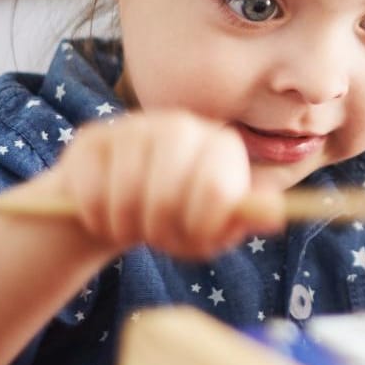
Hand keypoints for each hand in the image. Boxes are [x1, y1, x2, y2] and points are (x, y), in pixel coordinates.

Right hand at [32, 111, 282, 259]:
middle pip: (167, 191)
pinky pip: (90, 189)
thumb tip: (274, 215)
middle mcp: (181, 125)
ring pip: (125, 191)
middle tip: (156, 240)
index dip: (200, 226)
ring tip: (131, 228)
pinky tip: (104, 216)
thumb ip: (244, 219)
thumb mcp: (214, 229)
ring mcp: (134, 126)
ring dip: (125, 226)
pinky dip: (96, 216)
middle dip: (159, 229)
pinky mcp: (92, 138)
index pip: (214, 189)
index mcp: (221, 145)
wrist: (122, 208)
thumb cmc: (178, 220)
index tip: (193, 240)